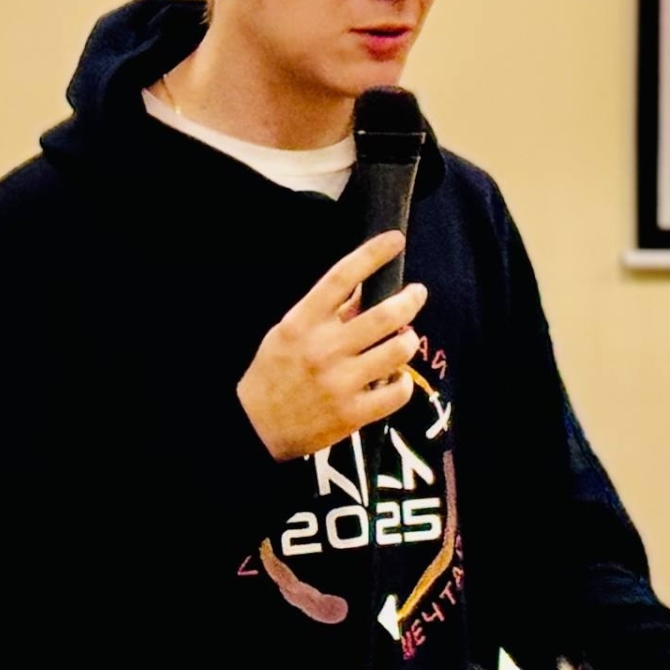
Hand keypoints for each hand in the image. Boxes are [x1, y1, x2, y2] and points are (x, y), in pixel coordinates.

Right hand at [236, 231, 426, 461]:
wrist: (253, 429)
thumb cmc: (274, 373)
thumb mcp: (289, 332)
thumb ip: (327, 311)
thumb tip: (366, 286)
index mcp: (302, 323)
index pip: (341, 277)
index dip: (373, 254)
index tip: (396, 239)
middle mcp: (323, 349)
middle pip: (384, 315)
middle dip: (410, 300)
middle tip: (417, 293)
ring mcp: (339, 383)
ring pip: (397, 350)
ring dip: (409, 340)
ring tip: (405, 338)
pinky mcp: (352, 414)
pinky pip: (398, 392)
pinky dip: (404, 381)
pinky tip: (396, 377)